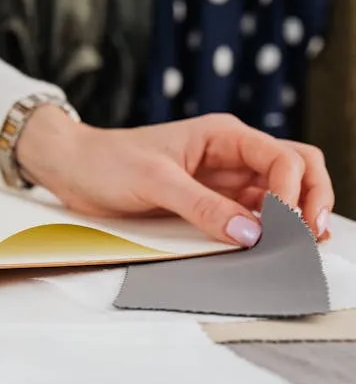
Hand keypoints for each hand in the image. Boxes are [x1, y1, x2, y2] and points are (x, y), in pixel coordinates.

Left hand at [16, 108, 333, 246]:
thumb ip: (201, 206)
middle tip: (311, 237)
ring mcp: (222, 180)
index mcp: (223, 136)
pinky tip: (268, 247)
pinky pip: (249, 214)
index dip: (294, 190)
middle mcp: (230, 155)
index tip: (287, 223)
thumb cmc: (107, 162)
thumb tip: (249, 232)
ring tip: (299, 246)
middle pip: (296, 169)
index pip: (282, 157)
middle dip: (311, 199)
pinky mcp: (209, 202)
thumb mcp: (154, 181)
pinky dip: (266, 229)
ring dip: (294, 217)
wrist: (72, 168)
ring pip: (278, 194)